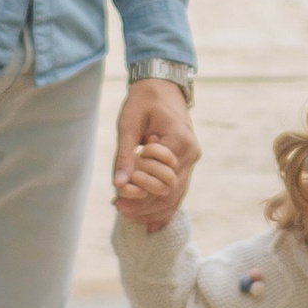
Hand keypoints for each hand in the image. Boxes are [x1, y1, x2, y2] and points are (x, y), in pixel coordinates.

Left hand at [113, 75, 198, 214]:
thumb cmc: (143, 100)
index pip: (160, 180)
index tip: (116, 198)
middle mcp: (191, 153)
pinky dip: (164, 205)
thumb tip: (118, 184)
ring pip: (177, 196)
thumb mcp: (128, 123)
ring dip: (153, 208)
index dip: (139, 192)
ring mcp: (192, 158)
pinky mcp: (187, 162)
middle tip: (117, 207)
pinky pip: (178, 190)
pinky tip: (150, 222)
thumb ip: (125, 154)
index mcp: (179, 141)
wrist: (163, 85)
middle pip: (171, 193)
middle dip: (144, 205)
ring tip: (126, 213)